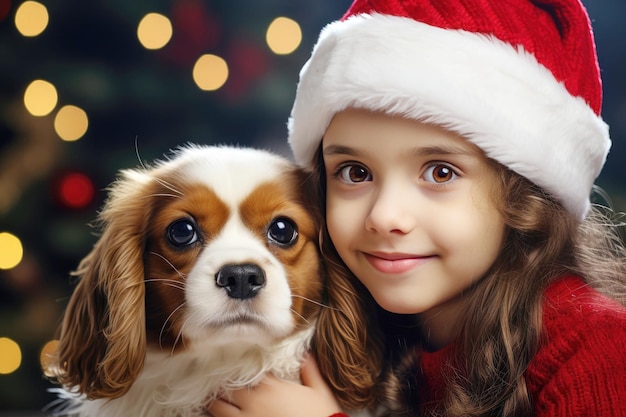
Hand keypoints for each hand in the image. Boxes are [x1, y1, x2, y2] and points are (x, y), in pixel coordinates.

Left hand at [207, 354, 341, 416]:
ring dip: (215, 403)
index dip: (240, 369)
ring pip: (217, 408)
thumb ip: (311, 371)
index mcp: (271, 387)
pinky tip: (218, 416)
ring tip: (214, 400)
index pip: (247, 371)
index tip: (235, 368)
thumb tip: (307, 354)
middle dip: (223, 386)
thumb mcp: (320, 392)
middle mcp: (254, 402)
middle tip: (219, 385)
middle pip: (227, 389)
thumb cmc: (321, 416)